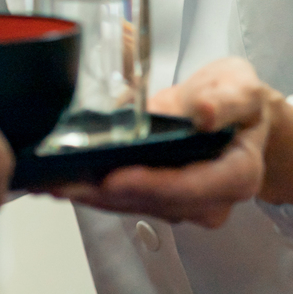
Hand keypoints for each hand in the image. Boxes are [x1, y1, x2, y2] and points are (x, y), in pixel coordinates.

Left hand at [51, 57, 292, 224]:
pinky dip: (93, 190)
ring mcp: (184, 203)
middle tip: (63, 182)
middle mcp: (212, 198)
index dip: (154, 185)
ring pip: (135, 206)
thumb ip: (226, 99)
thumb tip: (204, 111)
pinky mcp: (159, 198)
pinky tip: (60, 180)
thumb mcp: (241, 88)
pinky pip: (126, 199)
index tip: (115, 178)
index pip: (195, 187)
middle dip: (108, 194)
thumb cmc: (235, 100)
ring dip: (93, 196)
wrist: (233, 112)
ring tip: (51, 181)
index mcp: (237, 173)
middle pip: (157, 203)